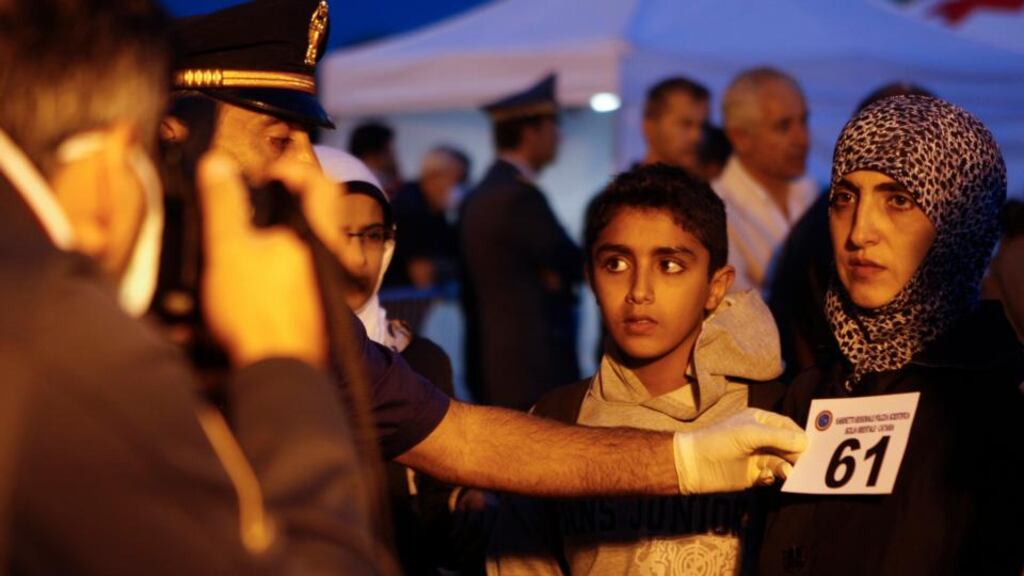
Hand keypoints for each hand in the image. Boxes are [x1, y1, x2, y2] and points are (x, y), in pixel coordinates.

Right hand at [197, 152, 337, 367]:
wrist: (277, 369)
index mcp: (316, 232)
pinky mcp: (313, 305)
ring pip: (302, 243)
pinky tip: (249, 277)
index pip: (318, 182)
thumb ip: (224, 203)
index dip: (290, 169)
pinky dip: (274, 265)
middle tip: (247, 204)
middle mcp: (327, 254)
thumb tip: (217, 164)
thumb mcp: (229, 248)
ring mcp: (323, 282)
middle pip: (311, 212)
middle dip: (277, 204)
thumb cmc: (257, 310)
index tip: (262, 175)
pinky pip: (297, 272)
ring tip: (240, 242)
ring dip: (273, 236)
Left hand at [673, 408, 806, 493]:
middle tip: (806, 464)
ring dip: (787, 467)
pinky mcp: (754, 475)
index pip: (788, 426)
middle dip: (797, 454)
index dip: (800, 435)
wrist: (694, 464)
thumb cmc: (720, 440)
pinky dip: (775, 476)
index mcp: (761, 420)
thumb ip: (779, 437)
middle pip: (788, 445)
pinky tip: (768, 477)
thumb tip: (806, 442)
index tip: (812, 447)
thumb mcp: (750, 433)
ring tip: (788, 472)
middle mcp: (762, 437)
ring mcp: (758, 456)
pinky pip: (773, 475)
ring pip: (783, 461)